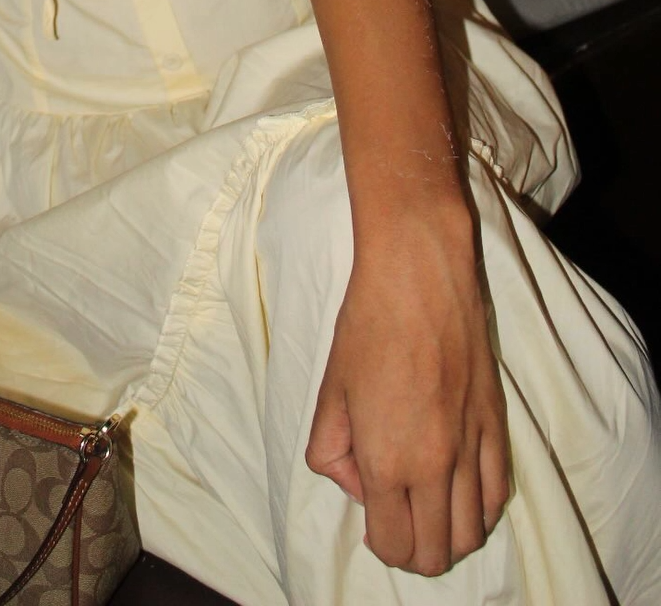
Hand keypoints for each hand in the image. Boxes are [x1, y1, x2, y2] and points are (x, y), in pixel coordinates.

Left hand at [306, 223, 509, 574]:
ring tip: (429, 505)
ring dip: (449, 533)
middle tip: (399, 517)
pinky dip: (479, 507)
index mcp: (386, 461)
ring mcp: (471, 446)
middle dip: (414, 549)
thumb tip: (357, 483)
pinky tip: (460, 489)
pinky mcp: (496, 423)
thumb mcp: (329, 391)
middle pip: (436, 554)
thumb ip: (332, 452)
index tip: (374, 518)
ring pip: (472, 533)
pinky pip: (497, 494)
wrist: (419, 272)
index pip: (395, 547)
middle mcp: (435, 465)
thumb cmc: (367, 324)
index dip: (382, 544)